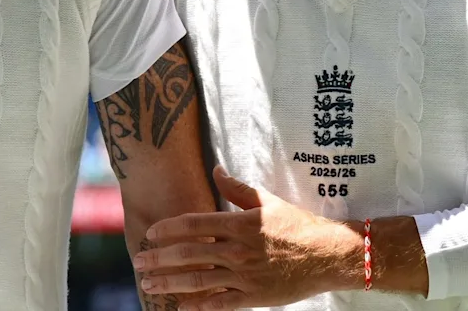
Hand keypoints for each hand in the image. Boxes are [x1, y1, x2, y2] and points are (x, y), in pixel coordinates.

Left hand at [134, 165, 363, 309]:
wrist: (328, 255)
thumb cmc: (298, 225)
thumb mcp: (268, 201)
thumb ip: (238, 188)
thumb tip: (216, 170)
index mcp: (240, 223)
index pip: (194, 224)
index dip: (168, 228)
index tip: (150, 233)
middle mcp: (238, 250)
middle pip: (189, 254)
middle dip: (160, 258)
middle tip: (138, 261)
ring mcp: (245, 276)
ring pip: (199, 280)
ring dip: (170, 283)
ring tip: (149, 284)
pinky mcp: (254, 297)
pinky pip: (220, 303)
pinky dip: (199, 307)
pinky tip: (180, 307)